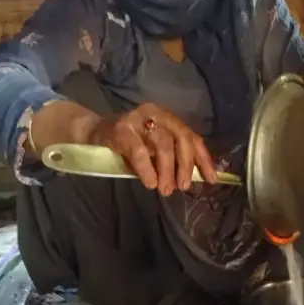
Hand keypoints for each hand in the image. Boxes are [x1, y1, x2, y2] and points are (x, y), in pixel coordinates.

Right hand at [87, 103, 216, 194]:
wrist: (92, 134)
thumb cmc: (127, 144)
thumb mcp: (153, 148)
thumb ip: (171, 158)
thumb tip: (193, 179)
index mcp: (167, 118)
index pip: (191, 136)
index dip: (203, 158)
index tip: (211, 179)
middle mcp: (155, 114)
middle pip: (181, 137)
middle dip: (186, 164)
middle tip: (183, 186)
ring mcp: (137, 120)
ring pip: (162, 143)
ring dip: (167, 170)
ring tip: (165, 189)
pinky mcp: (121, 130)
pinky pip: (139, 151)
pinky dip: (147, 169)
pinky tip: (150, 183)